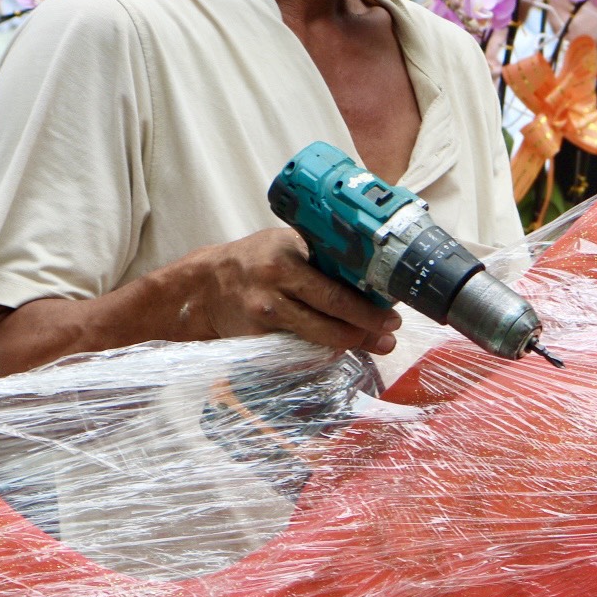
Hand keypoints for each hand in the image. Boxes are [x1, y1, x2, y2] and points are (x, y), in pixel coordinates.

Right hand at [188, 227, 401, 354]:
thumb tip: (371, 275)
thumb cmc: (254, 260)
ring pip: (317, 337)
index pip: (335, 286)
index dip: (367, 305)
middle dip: (366, 328)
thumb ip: (320, 257)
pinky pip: (298, 350)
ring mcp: (264, 315)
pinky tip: (339, 349)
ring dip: (350, 343)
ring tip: (374, 344)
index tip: (391, 314)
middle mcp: (275, 285)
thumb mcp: (285, 244)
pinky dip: (321, 351)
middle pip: (331, 313)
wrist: (204, 286)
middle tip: (389, 335)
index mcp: (286, 257)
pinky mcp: (257, 339)